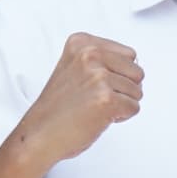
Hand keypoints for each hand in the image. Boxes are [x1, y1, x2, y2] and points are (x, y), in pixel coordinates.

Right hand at [12, 33, 143, 173]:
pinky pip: (134, 108)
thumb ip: (101, 59)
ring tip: (94, 108)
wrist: (39, 134)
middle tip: (96, 98)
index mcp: (82, 43)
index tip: (94, 84)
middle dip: (123, 89)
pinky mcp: (106, 99)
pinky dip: (120, 117)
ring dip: (121, 104)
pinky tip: (98, 117)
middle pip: (137, 71)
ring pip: (137, 91)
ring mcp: (98, 76)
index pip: (129, 55)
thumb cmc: (57, 108)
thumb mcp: (74, 68)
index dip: (118, 75)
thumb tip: (135, 62)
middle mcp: (90, 54)